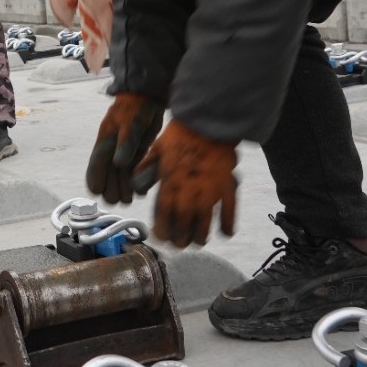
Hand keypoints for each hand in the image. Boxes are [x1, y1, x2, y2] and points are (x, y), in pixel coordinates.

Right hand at [85, 93, 167, 204]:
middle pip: (106, 178)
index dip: (96, 182)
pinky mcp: (135, 153)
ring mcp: (123, 153)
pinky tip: (140, 191)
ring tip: (130, 199)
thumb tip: (118, 163)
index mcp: (104, 145)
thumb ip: (125, 142)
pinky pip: (131, 173)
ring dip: (122, 189)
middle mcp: (111, 152)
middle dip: (112, 190)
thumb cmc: (135, 108)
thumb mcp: (130, 123)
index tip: (101, 194)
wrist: (148, 97)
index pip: (95, 169)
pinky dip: (133, 182)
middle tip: (123, 199)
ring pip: (119, 178)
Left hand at [132, 120, 238, 247]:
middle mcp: (188, 192)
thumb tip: (137, 186)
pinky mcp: (226, 186)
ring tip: (198, 241)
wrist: (207, 122)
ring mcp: (209, 191)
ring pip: (205, 222)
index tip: (162, 237)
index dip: (162, 230)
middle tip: (180, 244)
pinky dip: (227, 224)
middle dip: (181, 238)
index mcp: (170, 183)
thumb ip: (146, 169)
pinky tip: (225, 233)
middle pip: (183, 224)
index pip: (163, 215)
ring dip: (201, 235)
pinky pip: (229, 210)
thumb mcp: (156, 149)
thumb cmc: (180, 134)